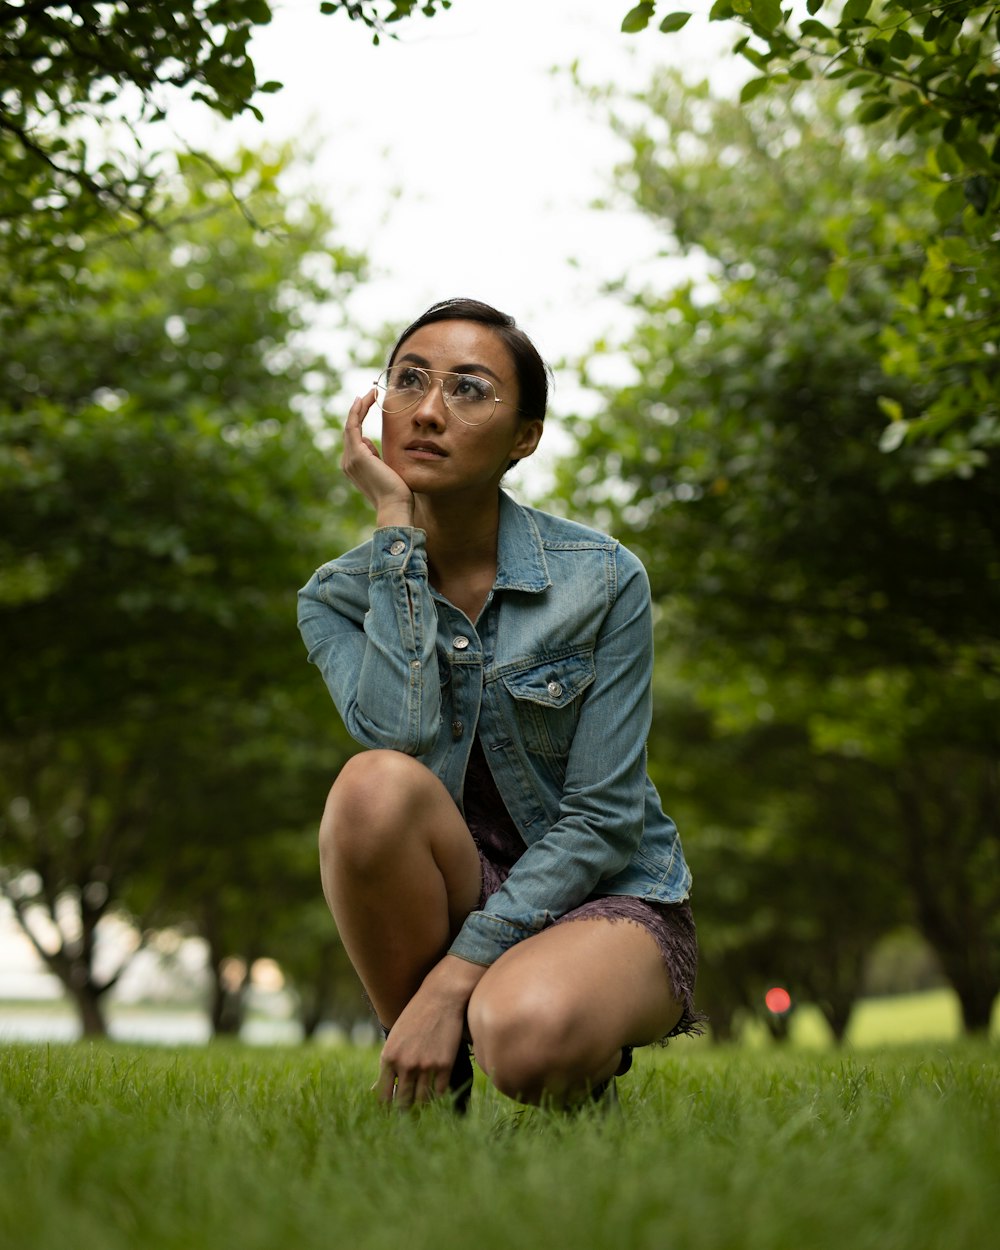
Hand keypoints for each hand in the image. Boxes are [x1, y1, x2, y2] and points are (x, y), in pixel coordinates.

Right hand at [341, 388, 413, 526]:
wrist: (395, 506)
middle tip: (369, 394)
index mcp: (354, 467)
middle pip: (350, 430)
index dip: (359, 421)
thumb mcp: (387, 471)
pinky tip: (365, 399)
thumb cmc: (397, 493)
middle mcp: (348, 462)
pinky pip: (353, 426)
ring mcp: (350, 459)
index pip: (354, 439)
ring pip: (350, 425)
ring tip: (370, 393)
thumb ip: (378, 459)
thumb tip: (372, 445)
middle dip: (358, 410)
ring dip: (359, 407)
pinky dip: (358, 411)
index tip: (367, 406)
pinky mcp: (357, 455)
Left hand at [375, 957, 484, 1109]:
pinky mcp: (444, 1065)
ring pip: (422, 1100)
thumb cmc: (414, 1017)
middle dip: (404, 1110)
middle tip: (407, 1115)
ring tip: (422, 1104)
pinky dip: (437, 1094)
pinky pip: (439, 1092)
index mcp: (388, 1057)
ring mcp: (426, 1066)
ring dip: (421, 1104)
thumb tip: (375, 1091)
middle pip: (403, 1103)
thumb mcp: (395, 1039)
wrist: (440, 998)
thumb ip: (387, 1066)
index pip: (383, 1097)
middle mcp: (405, 1065)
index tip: (390, 1114)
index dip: (387, 1109)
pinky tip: (436, 1089)